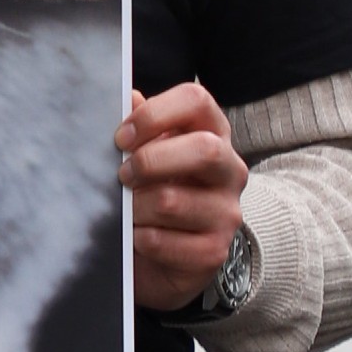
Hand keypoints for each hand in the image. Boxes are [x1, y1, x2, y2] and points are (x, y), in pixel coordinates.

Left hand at [116, 83, 247, 312]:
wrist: (167, 254)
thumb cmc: (154, 186)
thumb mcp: (147, 149)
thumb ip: (139, 123)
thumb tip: (130, 97)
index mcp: (212, 132)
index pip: (196, 101)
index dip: (155, 114)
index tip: (122, 137)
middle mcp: (229, 169)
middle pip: (204, 149)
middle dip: (150, 161)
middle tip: (122, 175)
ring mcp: (227, 212)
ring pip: (172, 201)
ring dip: (135, 206)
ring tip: (125, 209)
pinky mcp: (214, 251)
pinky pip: (164, 241)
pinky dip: (140, 238)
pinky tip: (137, 235)